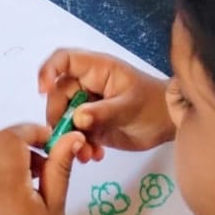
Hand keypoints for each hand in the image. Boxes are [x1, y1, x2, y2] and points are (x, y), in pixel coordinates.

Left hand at [0, 124, 81, 214]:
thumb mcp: (55, 207)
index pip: (11, 137)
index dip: (32, 131)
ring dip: (11, 155)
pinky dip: (1, 172)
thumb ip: (59, 167)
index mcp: (4, 185)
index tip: (55, 139)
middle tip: (48, 153)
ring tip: (40, 176)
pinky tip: (25, 191)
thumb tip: (72, 137)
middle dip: (20, 139)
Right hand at [38, 49, 174, 160]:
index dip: (49, 71)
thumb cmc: (153, 105)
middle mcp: (87, 85)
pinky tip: (94, 155)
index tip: (43, 91)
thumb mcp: (129, 106)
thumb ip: (103, 112)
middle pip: (58, 94)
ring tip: (86, 153)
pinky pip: (75, 134)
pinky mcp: (91, 125)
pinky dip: (80, 146)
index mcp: (96, 69)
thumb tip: (77, 118)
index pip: (63, 60)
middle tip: (68, 138)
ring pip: (64, 118)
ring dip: (69, 137)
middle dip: (59, 117)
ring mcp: (88, 105)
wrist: (170, 124)